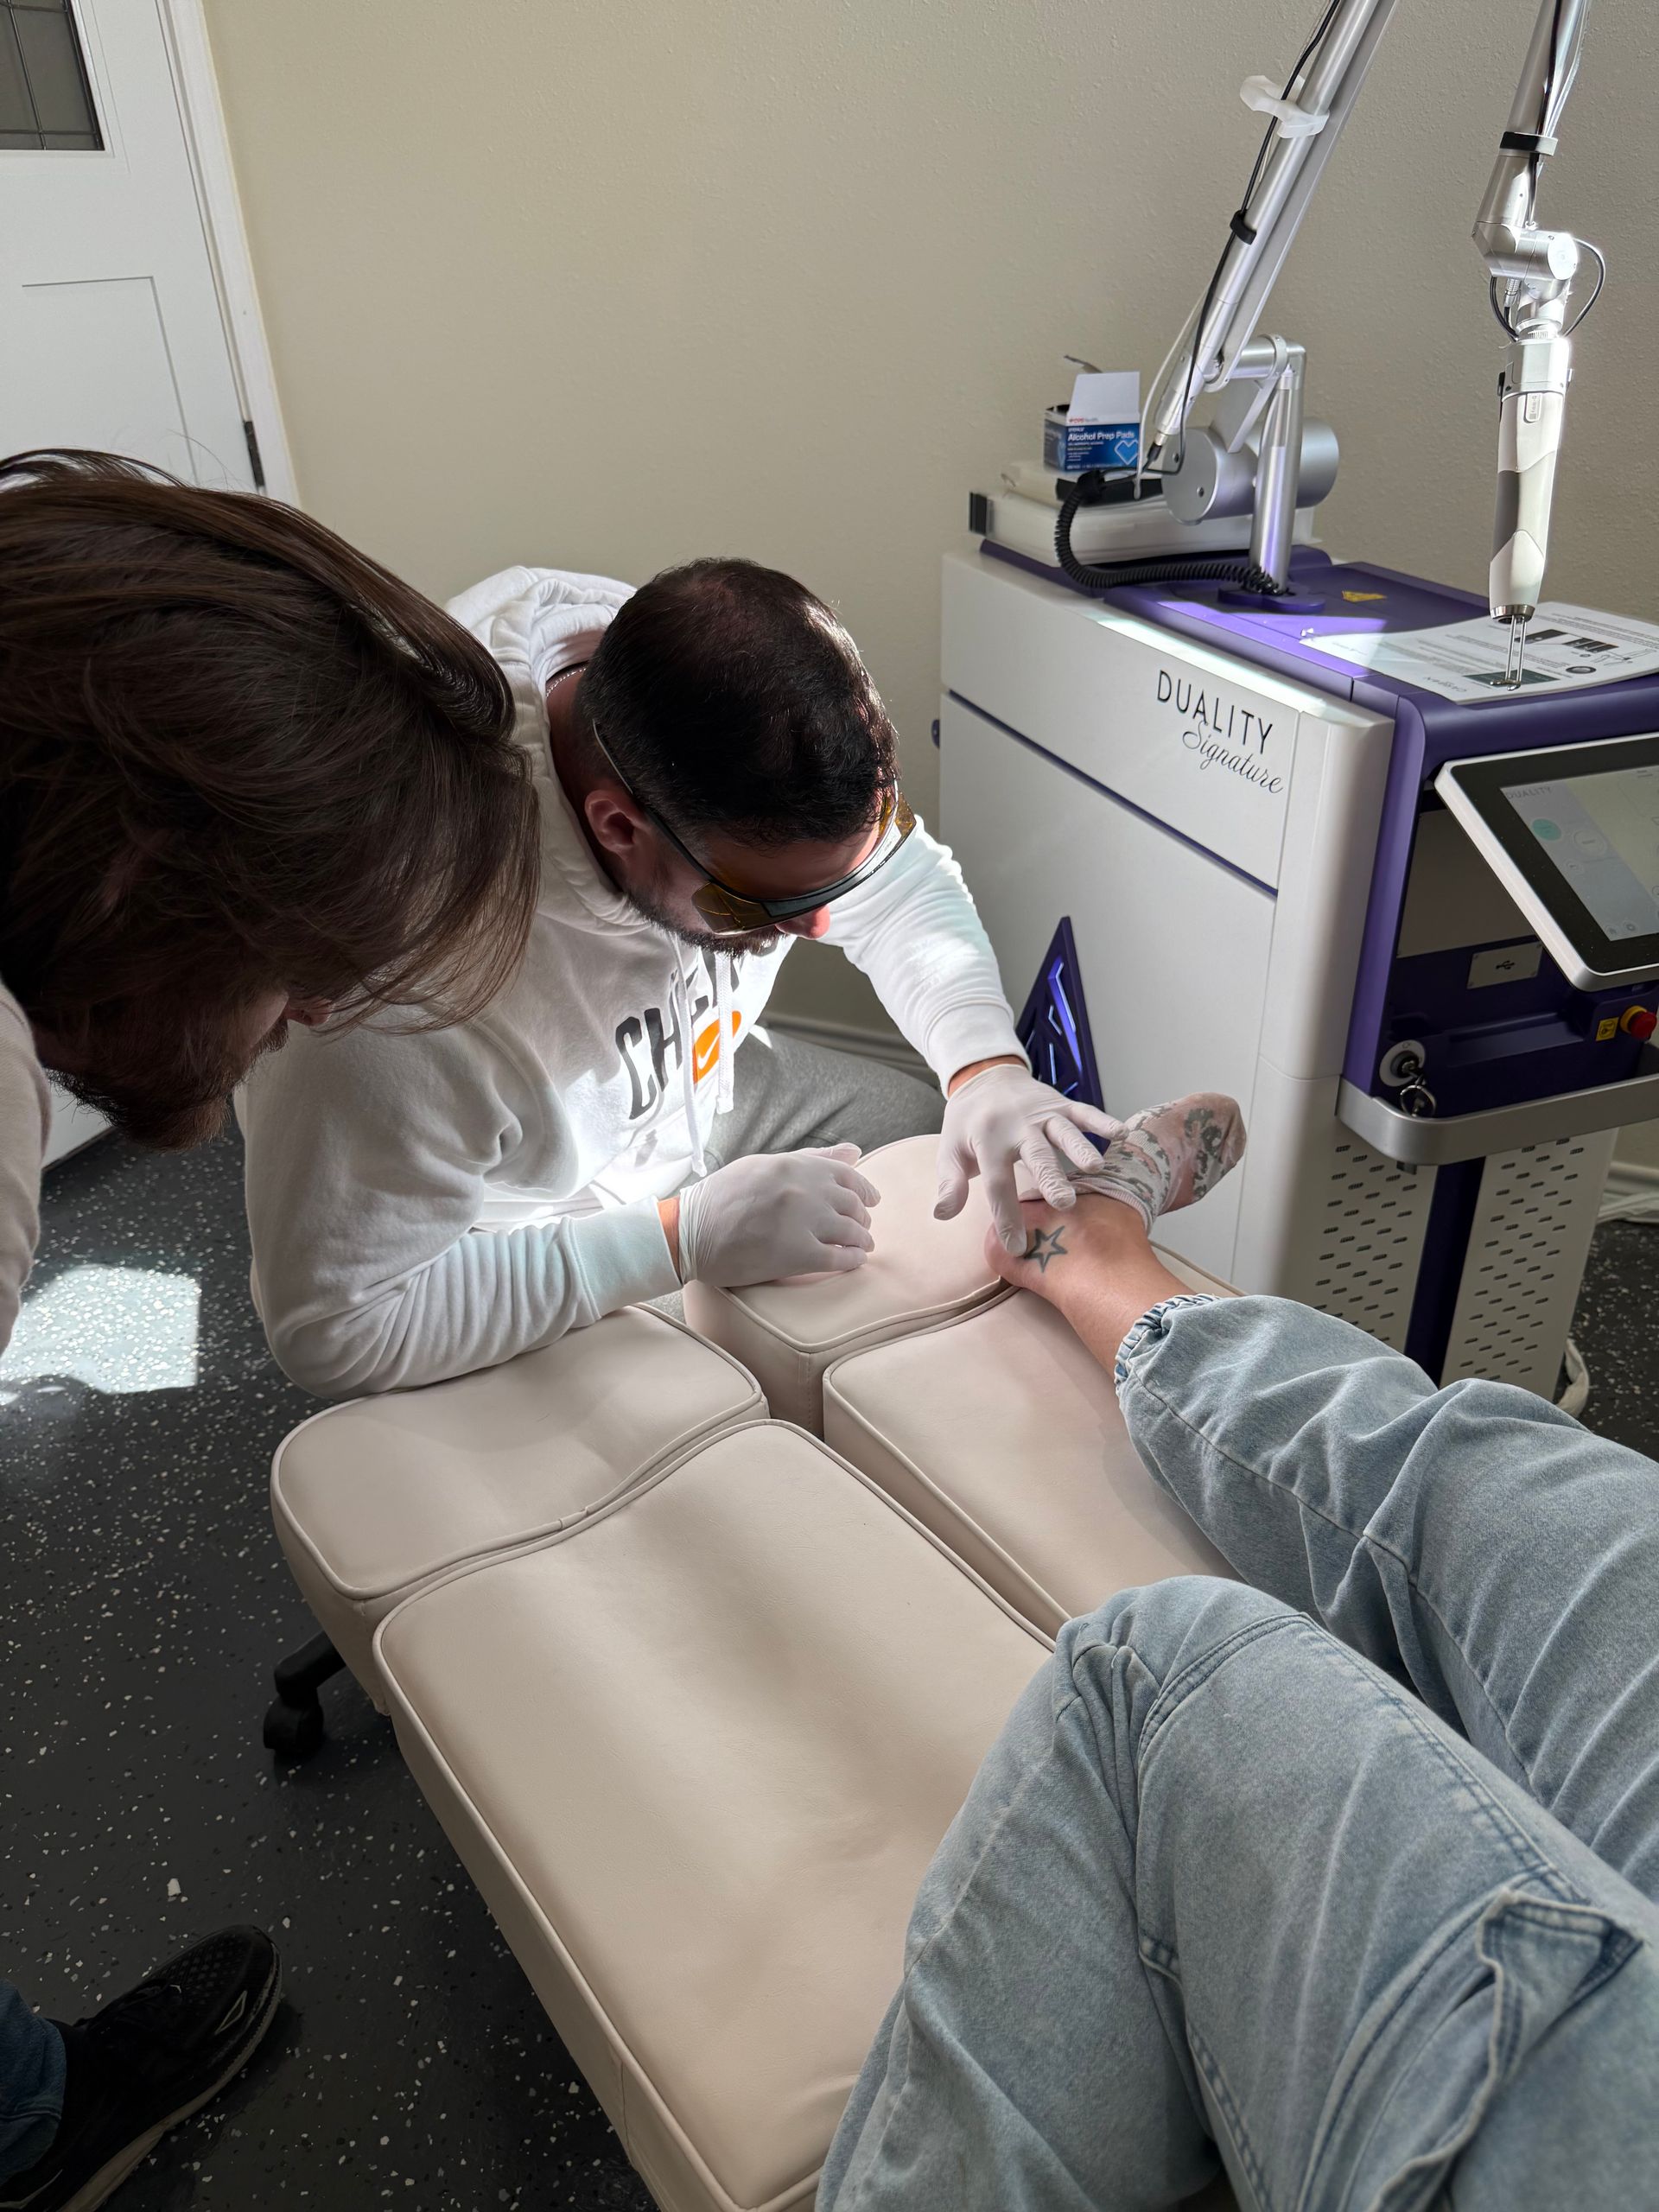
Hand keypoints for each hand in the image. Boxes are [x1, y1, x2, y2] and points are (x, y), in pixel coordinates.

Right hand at [677, 1145, 879, 1286]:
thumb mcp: (764, 1165)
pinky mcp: (798, 1255)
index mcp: (796, 1166)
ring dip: (862, 1240)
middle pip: (853, 1205)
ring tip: (861, 1246)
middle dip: (862, 1218)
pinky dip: (853, 1260)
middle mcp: (804, 1190)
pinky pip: (841, 1258)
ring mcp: (803, 1222)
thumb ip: (811, 1159)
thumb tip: (855, 1152)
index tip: (870, 1202)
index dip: (865, 1191)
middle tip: (860, 1228)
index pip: (849, 1176)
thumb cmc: (723, 1196)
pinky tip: (853, 1261)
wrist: (690, 1232)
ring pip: (852, 1231)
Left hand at [935, 1064, 1118, 1255]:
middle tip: (1064, 1203)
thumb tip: (943, 1214)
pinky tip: (1122, 1133)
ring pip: (1063, 1131)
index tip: (1017, 1247)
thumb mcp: (949, 1150)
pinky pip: (1083, 1111)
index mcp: (987, 1141)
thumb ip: (950, 1183)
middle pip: (1035, 1155)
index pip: (997, 1183)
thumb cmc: (968, 1123)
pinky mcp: (1060, 1103)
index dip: (1006, 1216)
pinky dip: (1102, 1121)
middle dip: (1050, 1178)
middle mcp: (1017, 1126)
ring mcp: (1042, 1113)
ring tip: (1096, 1168)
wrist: (985, 1076)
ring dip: (1080, 1148)